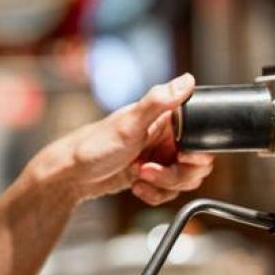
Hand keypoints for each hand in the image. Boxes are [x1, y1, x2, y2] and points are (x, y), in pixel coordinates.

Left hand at [38, 74, 216, 205]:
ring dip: (163, 185)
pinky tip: (137, 186)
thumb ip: (159, 101)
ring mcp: (159, 158)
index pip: (202, 138)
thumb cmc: (94, 146)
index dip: (197, 154)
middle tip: (150, 171)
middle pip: (196, 165)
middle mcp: (165, 138)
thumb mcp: (129, 123)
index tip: (182, 158)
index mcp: (166, 119)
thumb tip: (187, 80)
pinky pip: (168, 192)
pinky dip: (155, 194)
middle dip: (176, 175)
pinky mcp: (151, 175)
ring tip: (139, 176)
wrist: (72, 176)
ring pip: (184, 181)